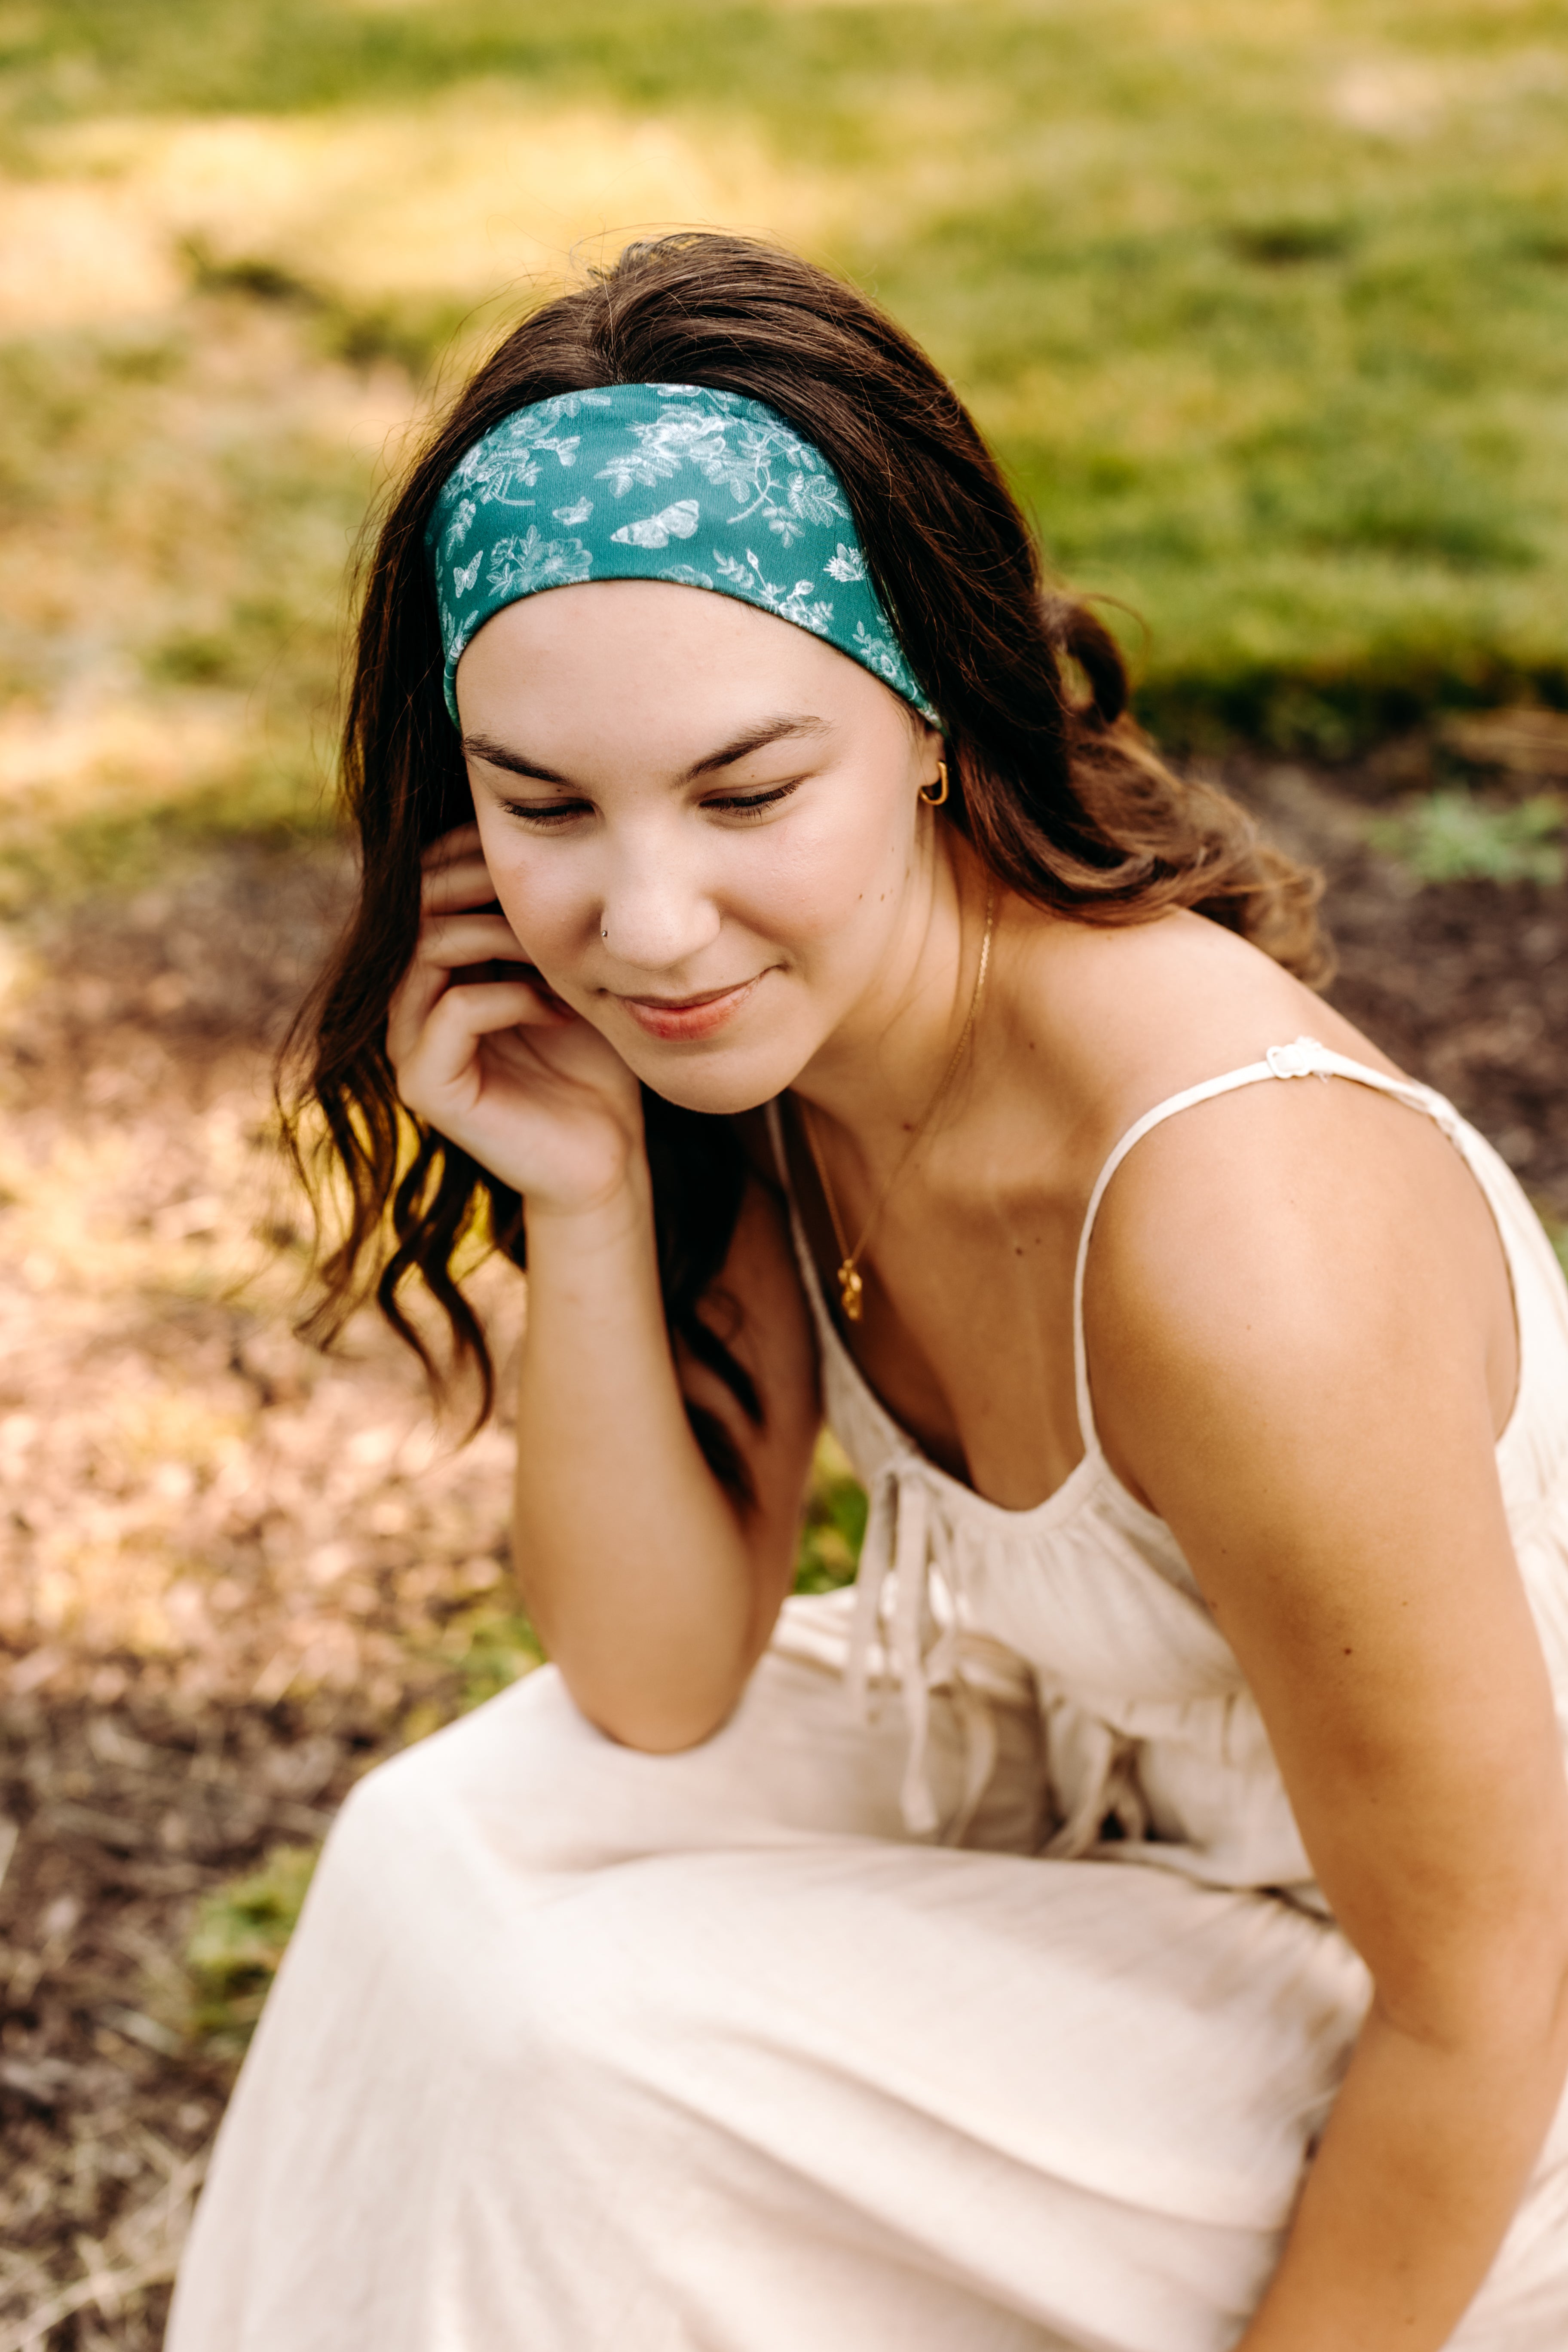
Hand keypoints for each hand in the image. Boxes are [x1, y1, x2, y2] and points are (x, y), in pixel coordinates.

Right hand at [386, 824, 645, 1215]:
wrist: (604, 1158)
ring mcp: (410, 1048)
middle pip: (415, 905)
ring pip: (428, 950)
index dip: (468, 853)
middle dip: (478, 880)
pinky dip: (511, 996)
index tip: (533, 846)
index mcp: (435, 971)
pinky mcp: (427, 1087)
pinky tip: (559, 1009)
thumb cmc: (593, 1063)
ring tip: (554, 947)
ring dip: (498, 934)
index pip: (424, 884)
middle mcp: (409, 1004)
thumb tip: (542, 841)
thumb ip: (540, 920)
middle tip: (541, 885)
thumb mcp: (569, 973)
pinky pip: (454, 1012)